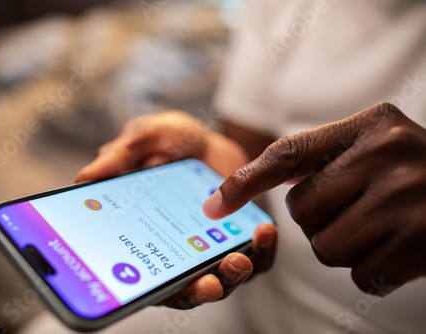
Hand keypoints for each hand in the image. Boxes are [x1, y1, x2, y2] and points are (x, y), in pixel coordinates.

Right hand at [76, 111, 277, 308]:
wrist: (208, 139)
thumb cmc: (167, 143)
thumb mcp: (143, 139)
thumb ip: (118, 156)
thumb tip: (84, 178)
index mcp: (143, 238)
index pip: (144, 277)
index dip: (153, 289)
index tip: (163, 287)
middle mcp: (175, 252)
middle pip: (186, 288)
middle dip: (199, 290)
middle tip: (210, 282)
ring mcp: (209, 250)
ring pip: (223, 279)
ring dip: (233, 275)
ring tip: (240, 257)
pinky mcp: (239, 242)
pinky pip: (255, 258)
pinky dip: (261, 252)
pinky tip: (264, 231)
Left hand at [204, 102, 425, 294]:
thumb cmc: (414, 170)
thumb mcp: (374, 144)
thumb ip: (320, 157)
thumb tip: (241, 190)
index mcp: (370, 125)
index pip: (289, 154)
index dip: (246, 181)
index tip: (213, 205)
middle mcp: (389, 156)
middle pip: (304, 212)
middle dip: (322, 218)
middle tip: (359, 207)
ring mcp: (408, 201)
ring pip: (326, 248)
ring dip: (346, 246)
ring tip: (380, 227)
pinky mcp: (422, 245)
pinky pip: (361, 276)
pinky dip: (373, 270)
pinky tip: (398, 247)